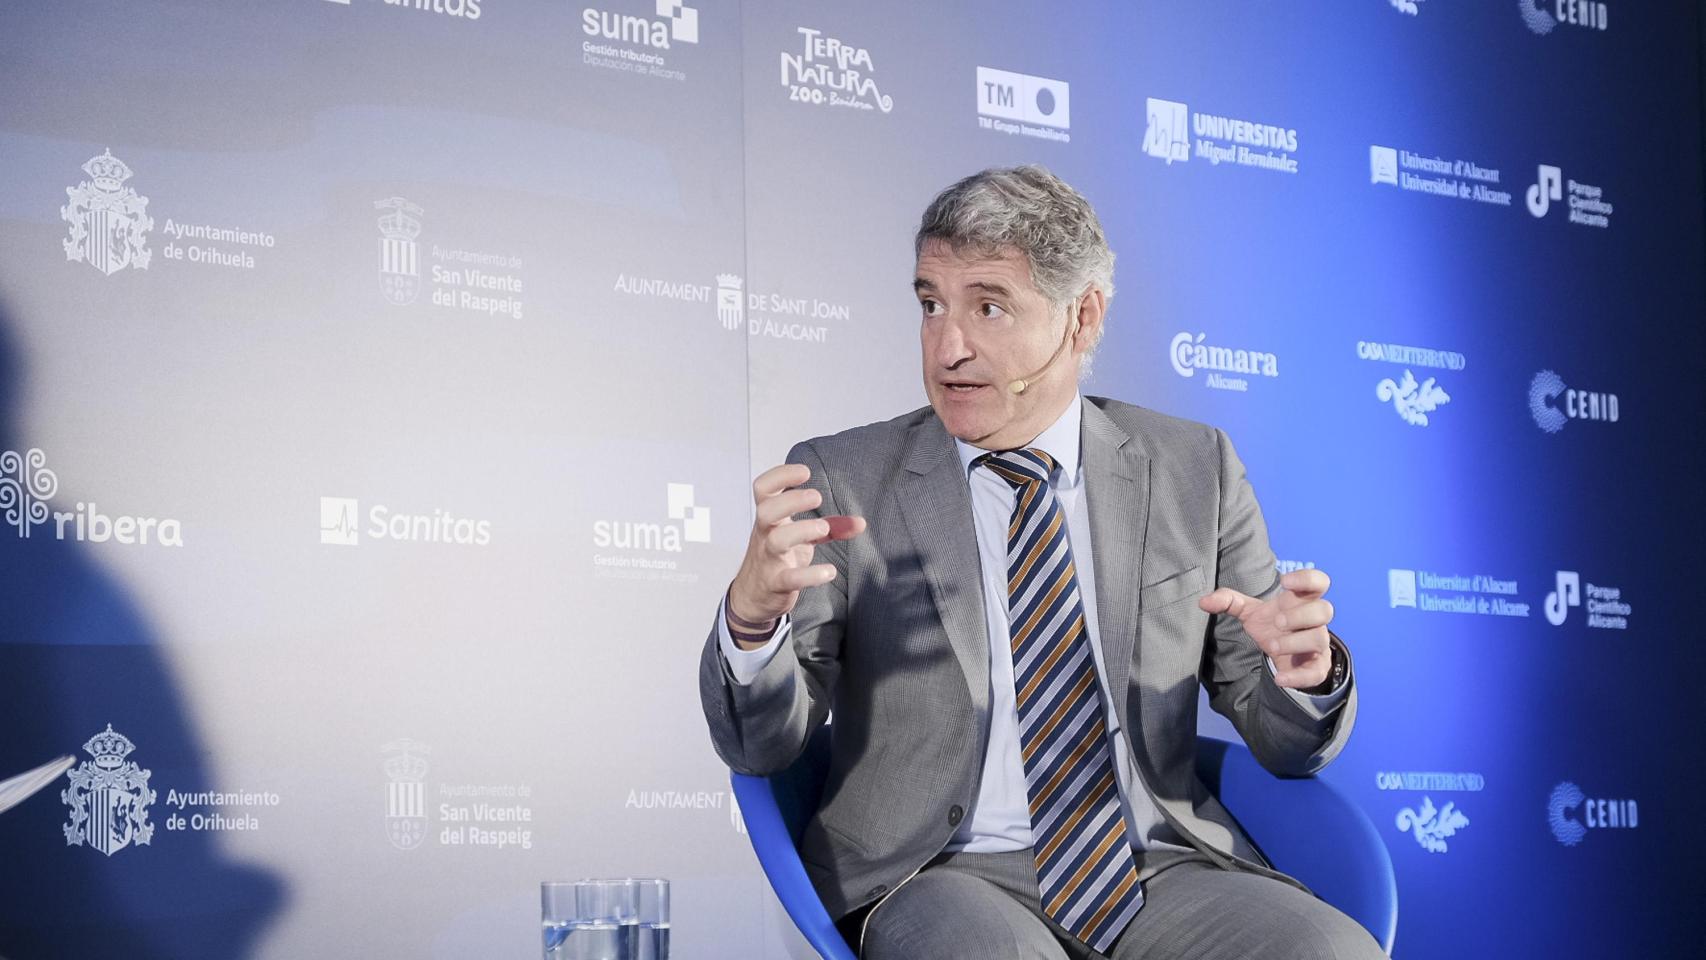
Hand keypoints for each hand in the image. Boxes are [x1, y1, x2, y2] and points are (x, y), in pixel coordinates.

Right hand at [727, 464, 865, 639]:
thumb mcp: (800, 537)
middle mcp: (765, 535)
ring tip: (823, 528)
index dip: (780, 475)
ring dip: (801, 531)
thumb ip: (831, 528)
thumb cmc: (778, 558)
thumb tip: (861, 522)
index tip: (805, 472)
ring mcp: (769, 559)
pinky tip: (830, 571)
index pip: (763, 489)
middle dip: (791, 500)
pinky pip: (790, 578)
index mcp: (770, 519)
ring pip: (777, 541)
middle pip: (766, 510)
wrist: (752, 597)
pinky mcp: (776, 583)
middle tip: (817, 497)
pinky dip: (811, 575)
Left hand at [1197, 569, 1334, 689]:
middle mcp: (1313, 621)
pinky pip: (1315, 672)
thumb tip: (1203, 601)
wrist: (1283, 658)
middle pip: (1325, 609)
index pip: (1318, 581)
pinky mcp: (1315, 668)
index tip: (1285, 582)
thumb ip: (1228, 601)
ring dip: (1295, 642)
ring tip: (1272, 646)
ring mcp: (1317, 644)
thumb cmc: (1272, 626)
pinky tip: (1280, 679)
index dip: (1307, 578)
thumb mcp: (1250, 612)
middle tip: (1277, 622)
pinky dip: (1297, 676)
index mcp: (1300, 601)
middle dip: (1300, 615)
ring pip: (1320, 638)